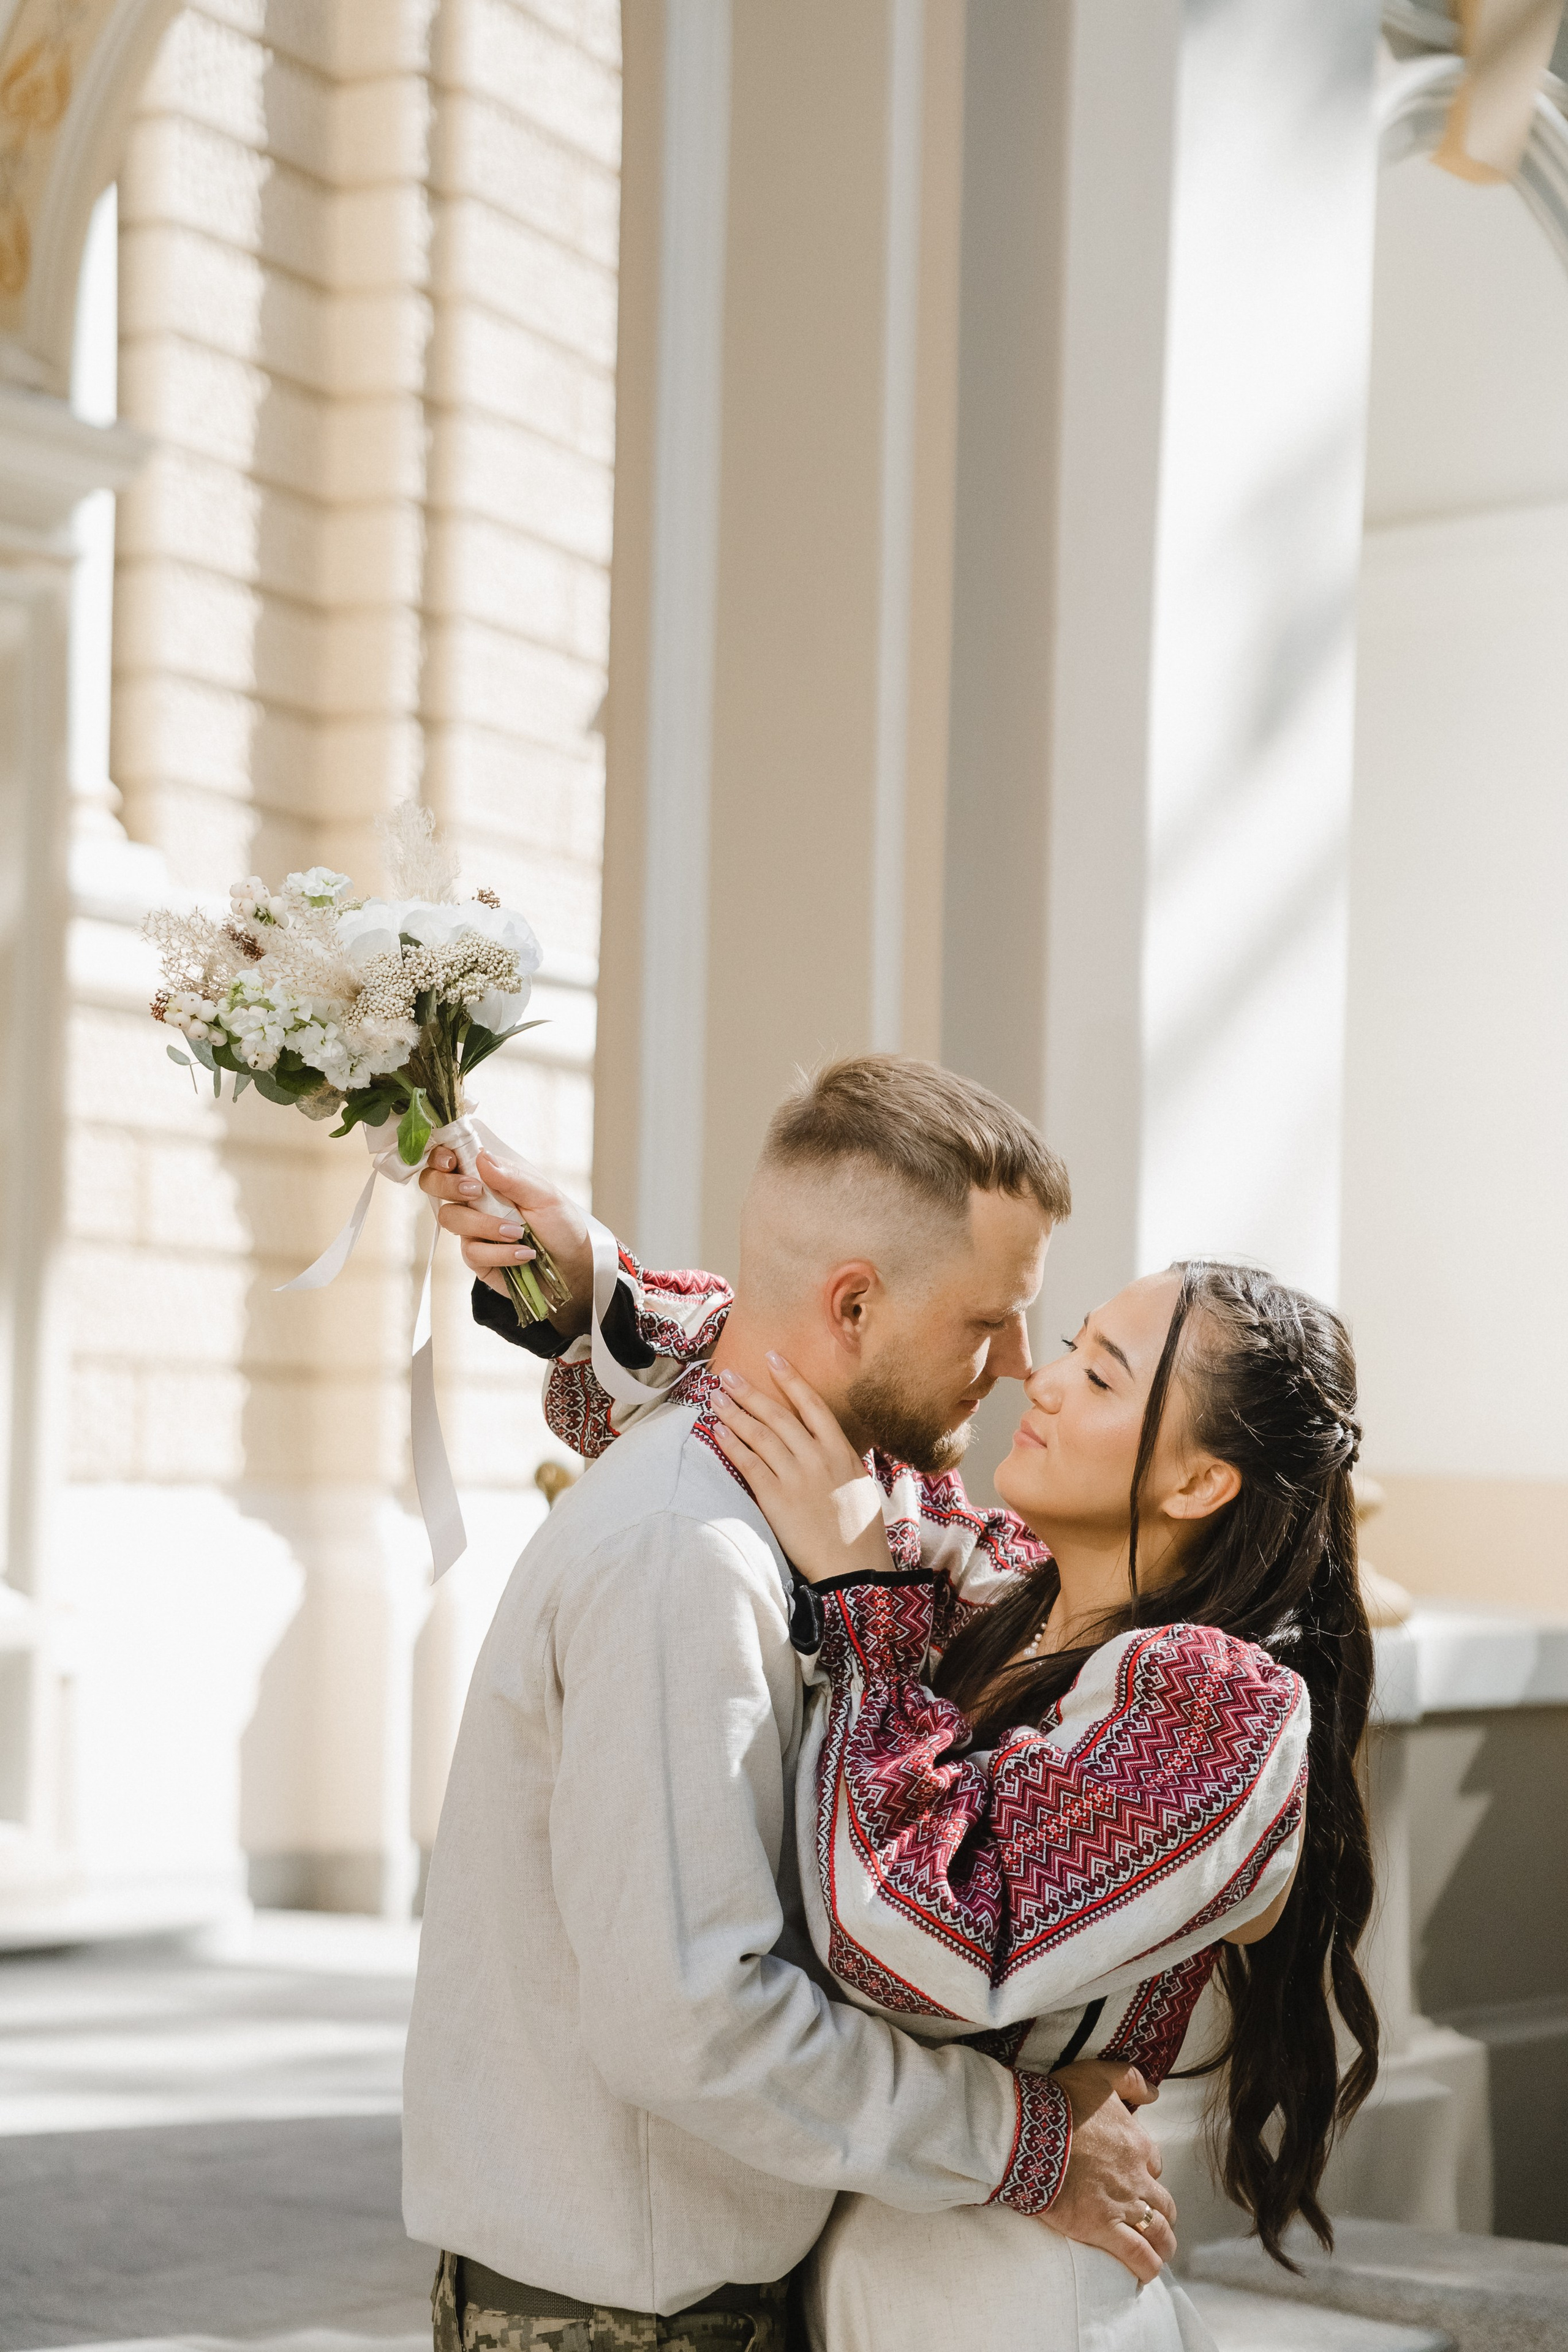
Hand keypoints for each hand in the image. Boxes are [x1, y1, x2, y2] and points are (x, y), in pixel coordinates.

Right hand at [418, 1147, 592, 1334]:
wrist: (572, 1268)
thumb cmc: (561, 1225)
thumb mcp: (545, 1196)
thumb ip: (513, 1178)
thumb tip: (482, 1156)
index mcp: (490, 1177)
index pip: (452, 1158)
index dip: (441, 1156)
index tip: (452, 1162)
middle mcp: (475, 1200)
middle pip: (435, 1184)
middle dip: (448, 1185)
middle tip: (476, 1192)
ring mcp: (472, 1229)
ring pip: (452, 1218)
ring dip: (484, 1224)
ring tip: (518, 1233)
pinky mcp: (476, 1257)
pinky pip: (471, 1251)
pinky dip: (500, 1252)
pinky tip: (523, 1254)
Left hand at [709, 1355, 889, 1583]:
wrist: (853, 1567)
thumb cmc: (860, 1530)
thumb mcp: (860, 1484)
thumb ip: (841, 1459)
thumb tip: (828, 1442)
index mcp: (841, 1452)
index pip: (812, 1405)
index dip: (792, 1379)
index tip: (773, 1357)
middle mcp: (818, 1458)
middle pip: (779, 1415)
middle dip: (751, 1392)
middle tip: (729, 1374)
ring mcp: (796, 1477)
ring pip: (760, 1435)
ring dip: (735, 1413)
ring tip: (717, 1397)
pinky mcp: (777, 1499)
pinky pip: (750, 1464)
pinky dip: (733, 1445)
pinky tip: (718, 1430)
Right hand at [1037, 2059, 1176, 2282]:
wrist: (1033, 2132)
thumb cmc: (1062, 2101)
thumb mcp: (1099, 2074)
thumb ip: (1130, 2079)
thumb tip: (1154, 2091)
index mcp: (1138, 2143)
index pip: (1154, 2164)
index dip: (1147, 2171)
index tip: (1135, 2176)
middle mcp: (1137, 2177)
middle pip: (1163, 2202)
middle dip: (1162, 2213)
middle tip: (1155, 2220)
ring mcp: (1122, 2205)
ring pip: (1157, 2231)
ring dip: (1162, 2244)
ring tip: (1161, 2253)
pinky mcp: (1102, 2228)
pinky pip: (1136, 2254)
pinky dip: (1146, 2266)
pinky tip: (1148, 2273)